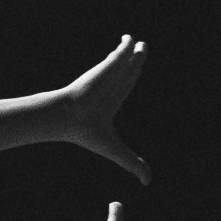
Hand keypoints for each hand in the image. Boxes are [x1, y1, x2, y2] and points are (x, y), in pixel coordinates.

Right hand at [58, 36, 149, 182]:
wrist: (72, 117)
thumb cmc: (88, 133)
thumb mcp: (117, 151)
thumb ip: (134, 163)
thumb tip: (148, 182)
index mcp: (112, 104)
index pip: (125, 90)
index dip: (130, 82)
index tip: (133, 75)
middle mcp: (112, 88)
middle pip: (128, 73)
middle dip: (135, 64)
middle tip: (141, 52)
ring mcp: (110, 76)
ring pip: (126, 62)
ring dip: (132, 52)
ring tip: (137, 43)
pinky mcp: (109, 66)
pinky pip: (122, 52)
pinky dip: (127, 45)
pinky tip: (130, 39)